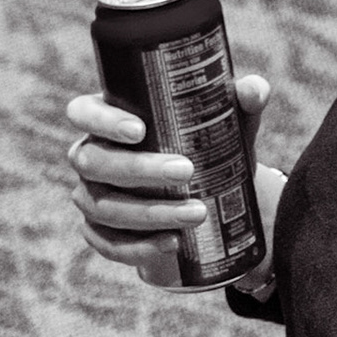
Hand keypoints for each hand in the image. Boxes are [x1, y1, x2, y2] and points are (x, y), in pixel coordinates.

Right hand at [65, 74, 277, 288]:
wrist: (206, 191)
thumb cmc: (205, 143)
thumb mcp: (226, 121)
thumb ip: (242, 101)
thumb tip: (254, 90)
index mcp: (108, 118)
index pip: (82, 111)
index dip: (101, 121)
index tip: (140, 131)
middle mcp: (90, 155)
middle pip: (93, 161)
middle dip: (139, 169)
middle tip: (186, 171)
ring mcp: (90, 195)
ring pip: (103, 206)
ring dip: (149, 212)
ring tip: (196, 213)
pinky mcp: (99, 232)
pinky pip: (108, 243)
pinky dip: (140, 247)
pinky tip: (173, 243)